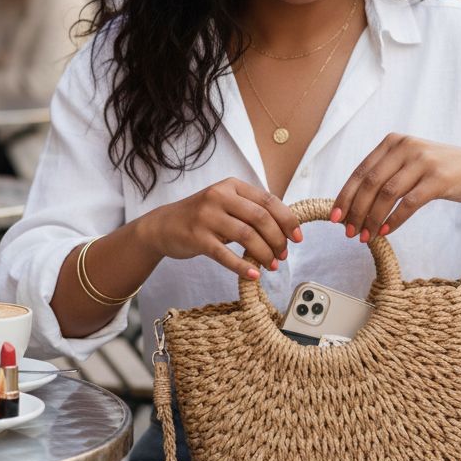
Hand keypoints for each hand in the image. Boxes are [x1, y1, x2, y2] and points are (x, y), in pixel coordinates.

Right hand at [140, 178, 301, 280]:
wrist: (162, 226)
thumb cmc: (201, 216)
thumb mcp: (225, 203)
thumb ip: (251, 209)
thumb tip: (285, 228)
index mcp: (232, 185)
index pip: (269, 201)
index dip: (287, 220)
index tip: (298, 237)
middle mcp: (219, 196)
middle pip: (261, 218)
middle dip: (278, 239)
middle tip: (282, 255)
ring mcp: (207, 216)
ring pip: (247, 236)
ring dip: (264, 254)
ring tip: (271, 265)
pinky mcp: (197, 237)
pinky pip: (225, 254)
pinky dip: (242, 267)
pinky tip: (253, 275)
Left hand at [332, 134, 460, 240]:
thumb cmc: (437, 170)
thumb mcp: (408, 162)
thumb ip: (384, 173)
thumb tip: (351, 202)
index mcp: (392, 142)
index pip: (360, 172)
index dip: (345, 196)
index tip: (335, 217)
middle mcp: (405, 147)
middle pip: (370, 184)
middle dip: (356, 211)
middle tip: (349, 232)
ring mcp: (422, 162)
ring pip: (387, 194)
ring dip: (372, 219)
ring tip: (365, 236)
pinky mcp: (438, 179)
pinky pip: (409, 203)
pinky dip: (394, 220)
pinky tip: (385, 232)